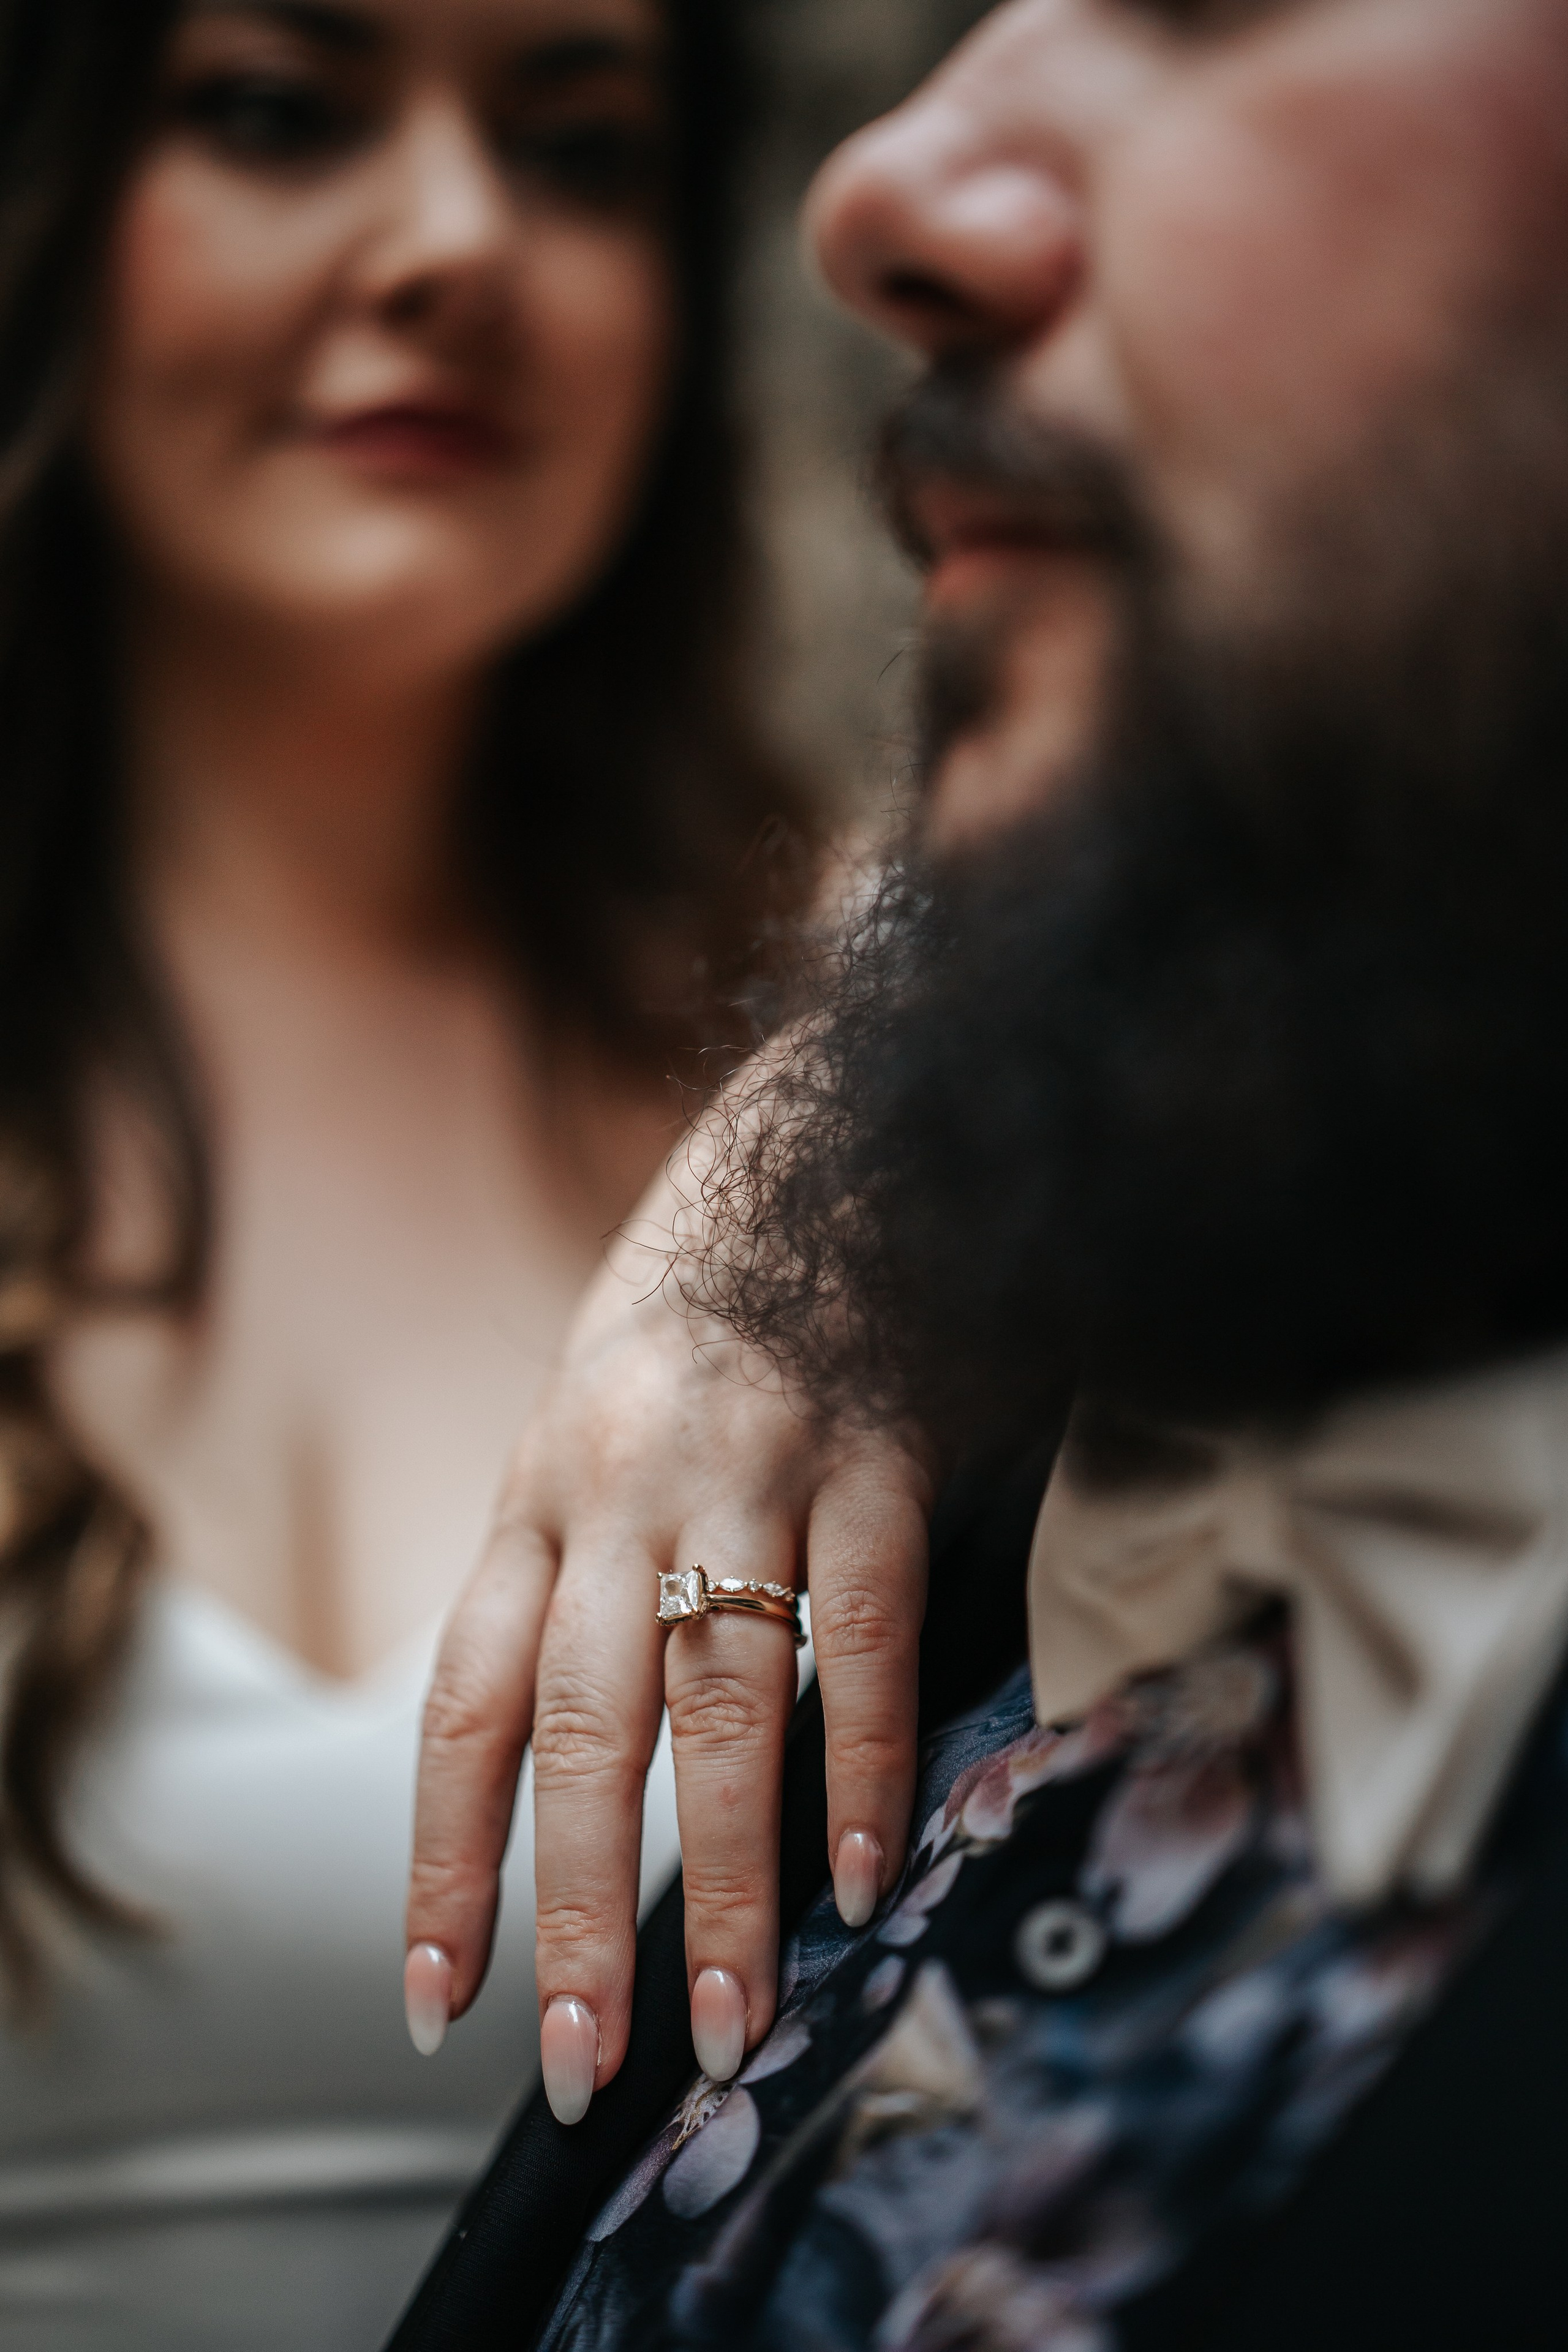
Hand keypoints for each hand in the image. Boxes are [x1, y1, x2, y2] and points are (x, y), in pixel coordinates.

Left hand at [404, 1136, 934, 2119]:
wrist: (840, 1127)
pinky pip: (863, 1634)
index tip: (438, 1999)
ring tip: (727, 2021)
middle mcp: (623, 1482)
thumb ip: (585, 1557)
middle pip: (581, 1729)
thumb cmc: (720, 1292)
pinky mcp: (879, 1450)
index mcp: (544, 1485)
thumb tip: (581, 1748)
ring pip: (718, 1703)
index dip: (445, 1862)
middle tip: (583, 2065)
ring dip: (720, 1877)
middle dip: (576, 1911)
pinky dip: (862, 1763)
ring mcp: (752, 1465)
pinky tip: (869, 1871)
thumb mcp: (603, 1408)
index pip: (468, 1701)